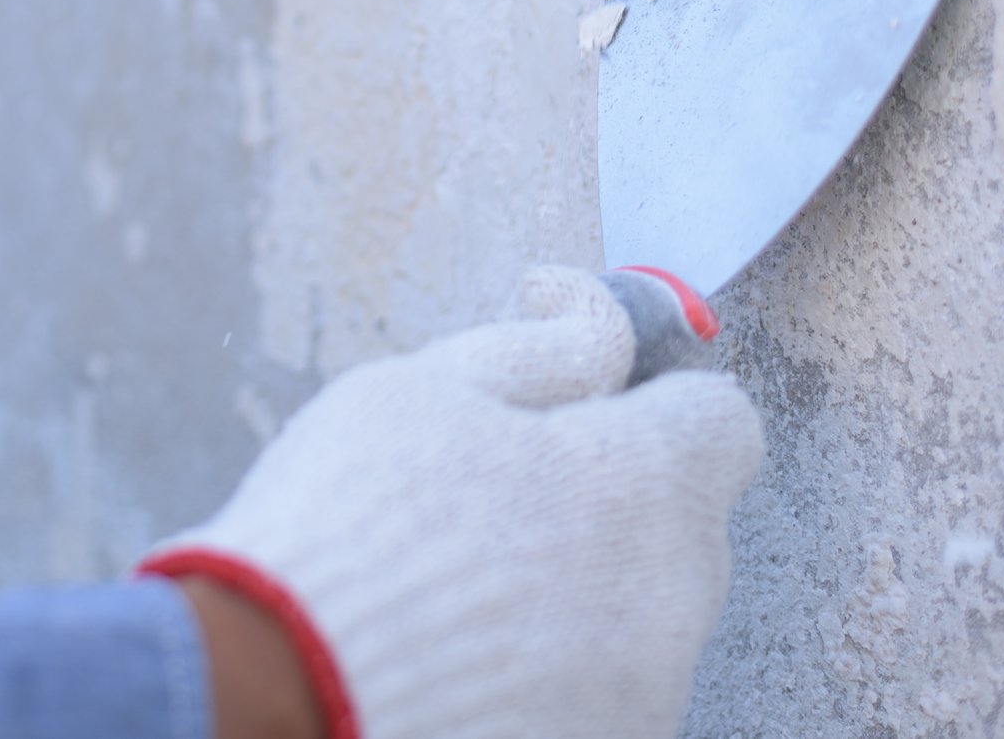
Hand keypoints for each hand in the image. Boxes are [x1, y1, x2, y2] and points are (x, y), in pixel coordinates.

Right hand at [146, 266, 761, 738]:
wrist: (280, 692)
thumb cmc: (348, 527)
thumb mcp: (430, 387)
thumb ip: (546, 345)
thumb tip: (594, 308)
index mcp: (641, 482)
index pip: (723, 423)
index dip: (655, 402)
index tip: (586, 406)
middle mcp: (671, 598)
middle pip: (683, 525)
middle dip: (611, 499)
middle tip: (495, 498)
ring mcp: (645, 695)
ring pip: (643, 616)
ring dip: (582, 590)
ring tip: (463, 590)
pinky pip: (605, 691)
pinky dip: (554, 670)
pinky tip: (466, 656)